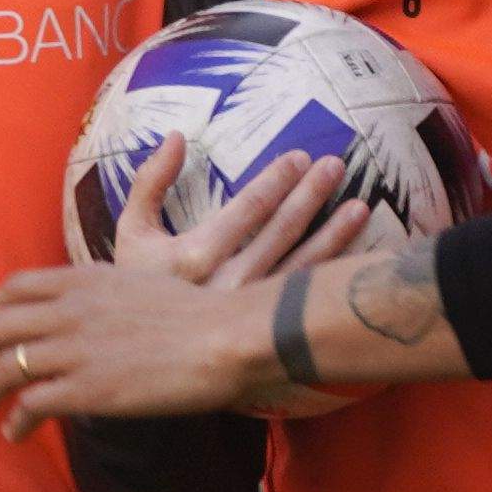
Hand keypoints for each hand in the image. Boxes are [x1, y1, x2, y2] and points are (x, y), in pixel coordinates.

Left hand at [0, 155, 355, 434]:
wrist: (227, 336)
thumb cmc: (198, 314)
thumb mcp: (140, 285)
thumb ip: (104, 298)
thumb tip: (90, 320)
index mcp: (82, 279)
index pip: (12, 289)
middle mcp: (68, 310)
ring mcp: (74, 348)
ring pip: (2, 369)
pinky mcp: (87, 388)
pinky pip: (32, 404)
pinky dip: (15, 419)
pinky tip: (10, 433)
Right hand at [133, 152, 374, 411]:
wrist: (138, 355)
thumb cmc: (136, 286)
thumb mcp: (132, 232)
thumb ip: (150, 182)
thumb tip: (176, 136)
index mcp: (193, 257)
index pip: (249, 207)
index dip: (278, 179)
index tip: (300, 157)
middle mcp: (226, 285)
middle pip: (281, 230)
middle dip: (311, 194)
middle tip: (335, 165)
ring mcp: (248, 312)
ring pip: (301, 266)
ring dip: (334, 234)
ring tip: (359, 206)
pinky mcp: (262, 335)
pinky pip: (303, 299)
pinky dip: (329, 275)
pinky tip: (354, 257)